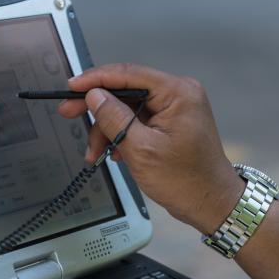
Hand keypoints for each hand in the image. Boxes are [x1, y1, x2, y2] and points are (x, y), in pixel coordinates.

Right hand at [57, 63, 244, 234]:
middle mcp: (179, 94)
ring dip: (108, 129)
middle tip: (68, 113)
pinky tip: (114, 154)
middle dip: (98, 108)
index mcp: (177, 92)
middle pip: (126, 90)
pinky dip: (122, 135)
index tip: (70, 86)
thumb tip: (94, 95)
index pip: (128, 74)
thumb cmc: (184, 181)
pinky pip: (139, 121)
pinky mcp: (172, 123)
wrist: (211, 204)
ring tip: (95, 154)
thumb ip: (115, 118)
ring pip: (129, 108)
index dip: (95, 79)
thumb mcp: (141, 149)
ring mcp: (176, 108)